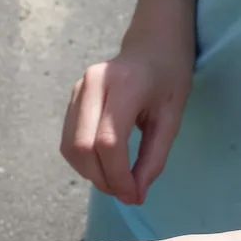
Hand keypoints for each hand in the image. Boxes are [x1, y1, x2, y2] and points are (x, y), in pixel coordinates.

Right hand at [60, 42, 192, 204]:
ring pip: (70, 147)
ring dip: (90, 173)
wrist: (151, 44)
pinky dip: (83, 162)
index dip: (117, 176)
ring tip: (114, 181)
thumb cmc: (168, 78)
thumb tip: (134, 195)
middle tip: (124, 193)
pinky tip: (102, 165)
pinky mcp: (70, 100)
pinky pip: (68, 141)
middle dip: (102, 178)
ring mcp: (76, 91)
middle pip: (83, 147)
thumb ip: (153, 158)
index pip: (108, 142)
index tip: (133, 196)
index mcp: (123, 84)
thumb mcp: (172, 118)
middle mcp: (92, 85)